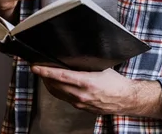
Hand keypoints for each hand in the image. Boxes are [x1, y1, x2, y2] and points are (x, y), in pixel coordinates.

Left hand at [31, 65, 161, 119]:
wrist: (125, 99)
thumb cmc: (115, 82)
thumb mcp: (101, 67)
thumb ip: (86, 64)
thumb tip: (72, 54)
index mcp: (86, 82)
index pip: (60, 76)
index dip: (46, 71)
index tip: (35, 66)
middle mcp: (81, 94)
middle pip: (55, 85)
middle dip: (44, 76)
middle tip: (37, 67)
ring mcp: (80, 103)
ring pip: (57, 93)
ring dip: (48, 83)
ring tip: (43, 74)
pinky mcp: (80, 107)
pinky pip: (64, 98)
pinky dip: (57, 90)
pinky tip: (55, 84)